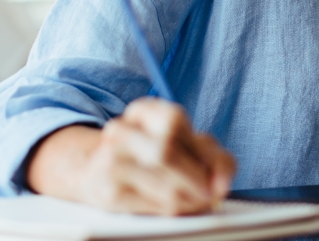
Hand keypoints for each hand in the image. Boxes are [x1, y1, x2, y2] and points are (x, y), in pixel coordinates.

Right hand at [28, 98, 235, 215]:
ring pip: (163, 183)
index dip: (204, 150)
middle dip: (199, 178)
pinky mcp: (109, 193)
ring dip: (191, 198)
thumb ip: (211, 154)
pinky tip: (179, 206)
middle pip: (166, 152)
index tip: (221, 174)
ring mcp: (110, 162)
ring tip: (199, 201)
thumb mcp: (181, 143)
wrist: (96, 173)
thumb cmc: (149, 157)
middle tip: (214, 193)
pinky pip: (152, 205)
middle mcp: (120, 131)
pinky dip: (175, 208)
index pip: (174, 121)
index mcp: (141, 111)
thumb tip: (222, 181)